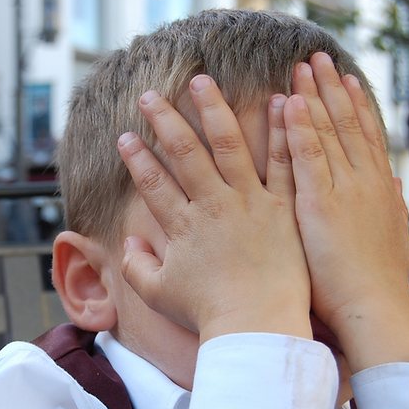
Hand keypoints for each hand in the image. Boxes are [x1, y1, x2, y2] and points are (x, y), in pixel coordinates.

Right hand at [117, 75, 311, 343]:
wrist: (258, 327)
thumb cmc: (209, 315)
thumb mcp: (159, 295)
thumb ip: (137, 266)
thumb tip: (127, 243)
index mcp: (183, 227)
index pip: (152, 182)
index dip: (135, 158)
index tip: (124, 136)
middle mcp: (213, 206)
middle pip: (184, 152)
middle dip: (164, 120)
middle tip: (150, 94)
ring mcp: (250, 203)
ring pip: (229, 144)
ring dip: (213, 109)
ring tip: (202, 81)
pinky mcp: (284, 208)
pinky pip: (283, 162)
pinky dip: (282, 131)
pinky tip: (280, 101)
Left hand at [283, 52, 408, 370]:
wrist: (374, 310)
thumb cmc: (376, 285)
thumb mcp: (393, 239)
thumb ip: (392, 207)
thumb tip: (397, 183)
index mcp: (380, 190)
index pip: (367, 137)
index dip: (356, 105)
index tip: (345, 78)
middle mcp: (366, 182)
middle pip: (348, 124)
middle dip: (332, 88)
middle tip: (318, 58)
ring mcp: (346, 190)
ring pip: (329, 132)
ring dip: (315, 96)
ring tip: (302, 67)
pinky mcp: (322, 204)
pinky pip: (310, 157)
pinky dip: (302, 128)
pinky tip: (293, 102)